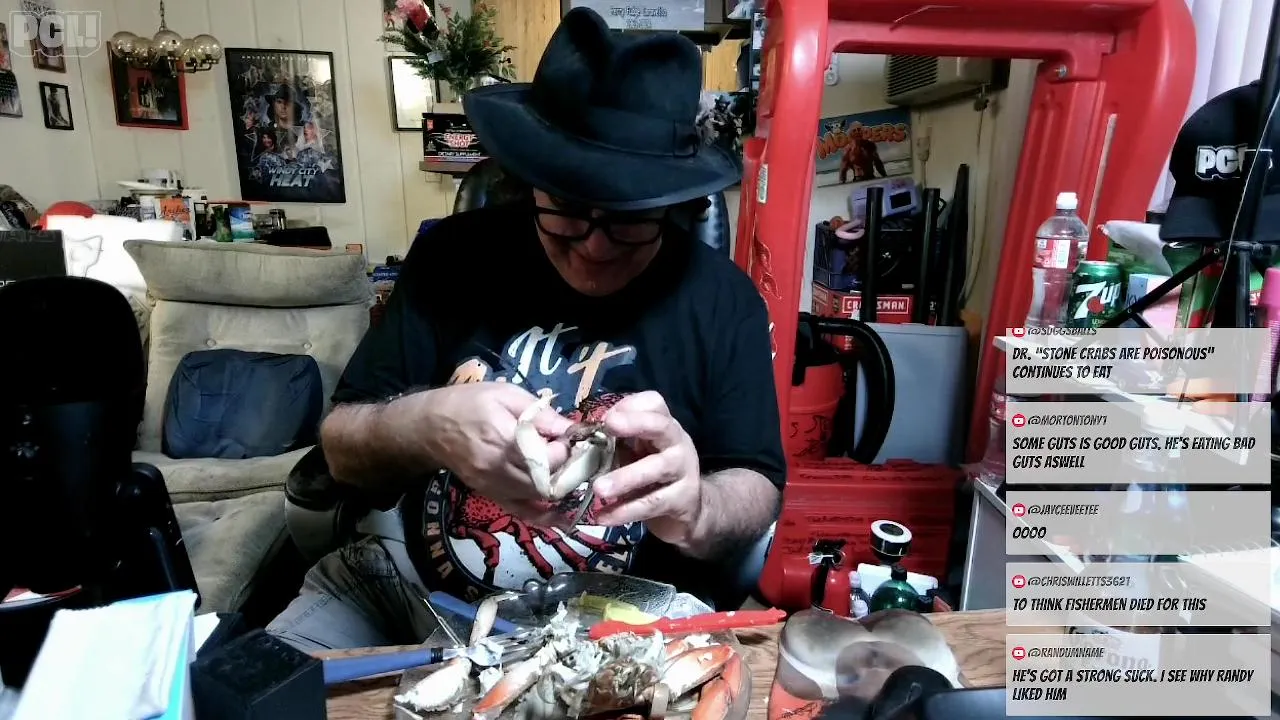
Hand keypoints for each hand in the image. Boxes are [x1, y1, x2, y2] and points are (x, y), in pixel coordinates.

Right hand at [419, 382, 573, 510]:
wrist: (429, 427)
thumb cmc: (468, 403)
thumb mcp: (506, 394)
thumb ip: (541, 413)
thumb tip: (572, 429)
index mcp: (505, 439)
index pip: (549, 458)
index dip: (566, 450)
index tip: (568, 439)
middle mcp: (499, 469)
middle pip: (546, 482)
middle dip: (566, 471)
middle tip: (571, 457)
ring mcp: (492, 486)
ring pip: (537, 498)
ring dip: (556, 486)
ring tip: (563, 470)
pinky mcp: (489, 495)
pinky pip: (520, 511)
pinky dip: (542, 514)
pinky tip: (559, 513)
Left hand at [592, 391, 702, 545]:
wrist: (688, 510)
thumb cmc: (654, 475)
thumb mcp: (637, 452)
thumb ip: (616, 441)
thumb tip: (584, 434)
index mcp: (664, 426)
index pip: (654, 403)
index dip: (630, 406)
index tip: (606, 418)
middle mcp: (677, 443)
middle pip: (662, 426)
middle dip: (636, 423)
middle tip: (609, 425)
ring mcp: (684, 471)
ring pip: (656, 470)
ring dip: (625, 478)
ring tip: (598, 489)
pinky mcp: (682, 500)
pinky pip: (651, 504)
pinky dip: (625, 511)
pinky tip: (603, 517)